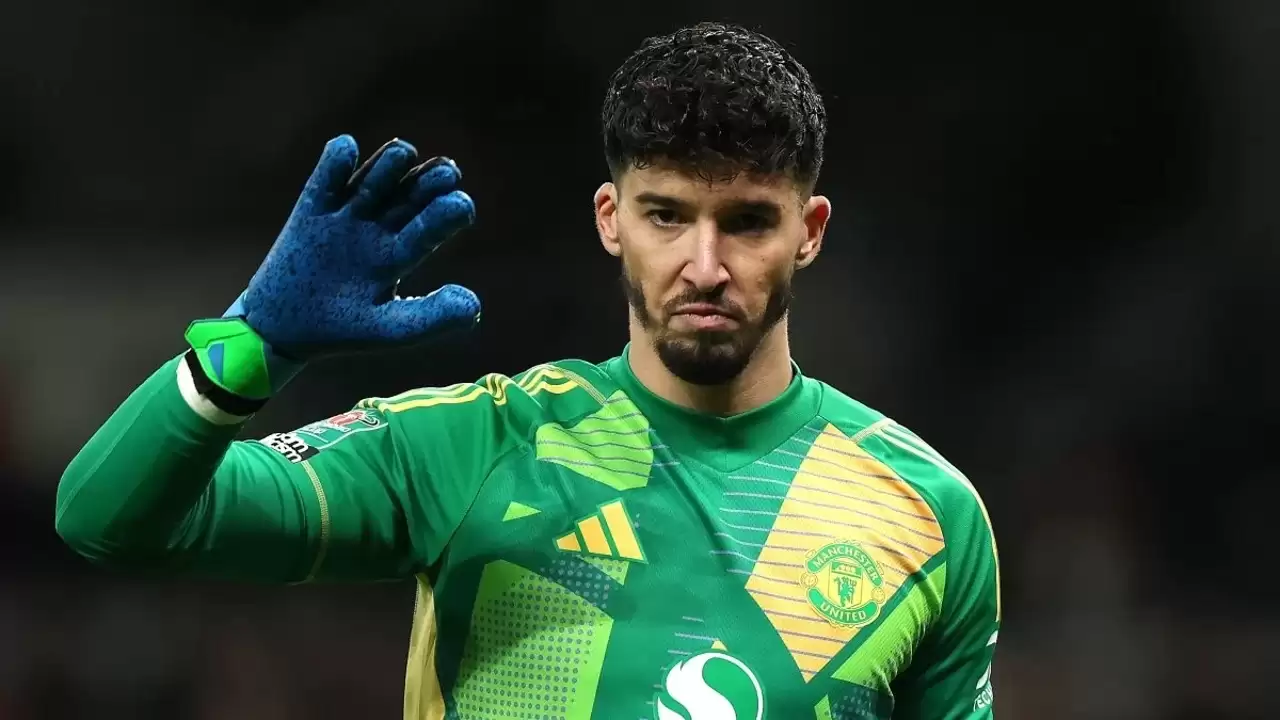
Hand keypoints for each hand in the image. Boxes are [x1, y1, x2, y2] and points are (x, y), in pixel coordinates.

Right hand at [233, 135, 480, 359]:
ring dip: (391, 163)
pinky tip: (347, 150)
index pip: (432, 226)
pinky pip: (328, 174)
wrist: (282, 330)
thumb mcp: (390, 330)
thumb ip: (432, 318)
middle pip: (410, 195)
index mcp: (401, 254)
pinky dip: (338, 158)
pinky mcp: (313, 207)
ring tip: (404, 155)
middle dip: (429, 181)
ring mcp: (347, 215)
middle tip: (447, 173)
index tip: (462, 205)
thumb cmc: (343, 331)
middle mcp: (380, 228)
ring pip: (376, 177)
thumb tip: (474, 305)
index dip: (449, 213)